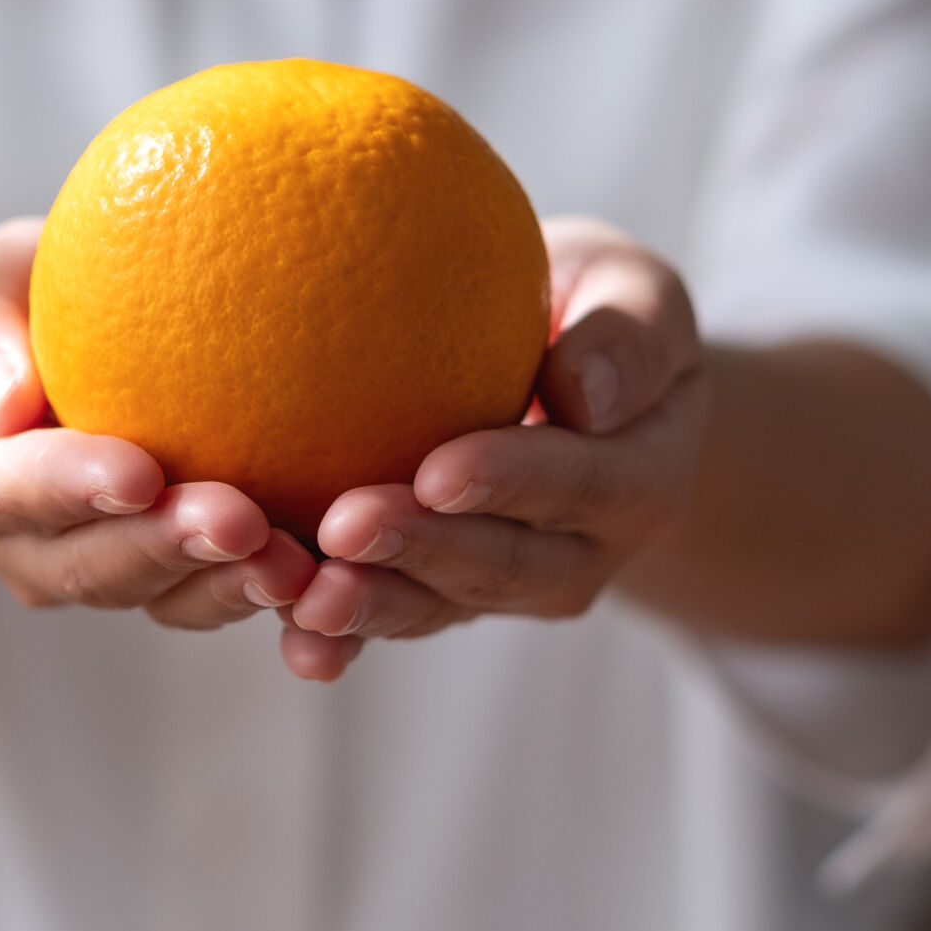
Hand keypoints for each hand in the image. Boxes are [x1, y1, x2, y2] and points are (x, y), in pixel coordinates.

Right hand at [0, 219, 317, 627]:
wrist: (9, 382)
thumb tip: (5, 399)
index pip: (10, 489)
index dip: (73, 488)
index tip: (139, 472)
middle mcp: (23, 544)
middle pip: (92, 564)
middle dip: (168, 549)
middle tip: (241, 522)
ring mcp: (93, 569)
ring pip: (158, 595)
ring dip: (226, 585)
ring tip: (297, 565)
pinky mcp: (161, 575)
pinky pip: (210, 595)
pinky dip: (265, 592)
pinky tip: (333, 571)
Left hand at [281, 217, 708, 681]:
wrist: (583, 383)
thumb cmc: (599, 307)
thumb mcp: (638, 291)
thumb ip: (629, 334)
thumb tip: (581, 390)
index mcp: (640, 478)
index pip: (577, 482)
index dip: (508, 481)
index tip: (437, 471)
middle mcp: (580, 552)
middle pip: (502, 563)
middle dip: (422, 552)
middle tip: (344, 527)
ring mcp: (509, 586)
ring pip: (440, 606)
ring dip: (372, 604)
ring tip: (305, 595)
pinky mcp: (445, 593)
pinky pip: (393, 616)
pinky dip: (342, 635)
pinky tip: (290, 638)